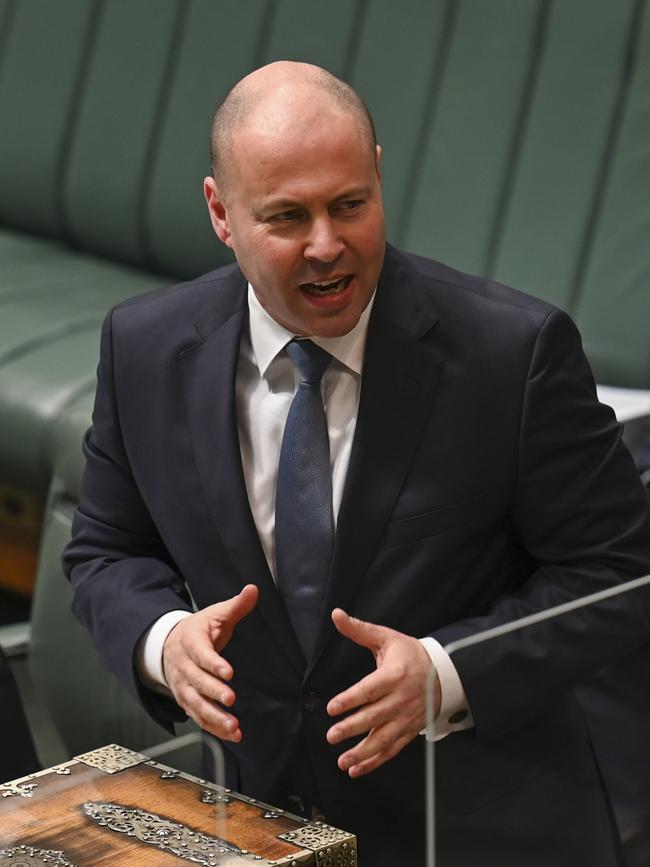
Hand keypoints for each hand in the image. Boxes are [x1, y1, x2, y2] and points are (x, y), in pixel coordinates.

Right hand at [162, 584, 258, 741]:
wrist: (169, 644)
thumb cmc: (199, 629)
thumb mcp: (216, 614)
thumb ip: (236, 605)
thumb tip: (253, 590)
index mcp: (190, 641)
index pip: (201, 653)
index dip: (213, 663)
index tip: (229, 672)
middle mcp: (183, 666)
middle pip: (196, 681)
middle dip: (213, 692)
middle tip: (230, 699)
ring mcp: (182, 686)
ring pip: (195, 704)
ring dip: (214, 717)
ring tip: (234, 726)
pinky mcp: (186, 701)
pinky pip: (198, 717)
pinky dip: (213, 727)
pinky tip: (232, 734)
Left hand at [326, 608, 439, 777]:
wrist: (444, 672)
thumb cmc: (410, 654)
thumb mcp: (387, 638)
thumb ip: (359, 630)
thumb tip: (336, 615)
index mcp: (394, 675)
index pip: (370, 690)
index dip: (351, 699)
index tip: (332, 708)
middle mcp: (401, 699)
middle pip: (375, 716)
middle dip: (352, 728)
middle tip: (332, 736)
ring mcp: (407, 717)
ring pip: (383, 738)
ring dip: (362, 752)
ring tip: (342, 761)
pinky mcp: (410, 730)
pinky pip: (392, 749)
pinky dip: (375, 761)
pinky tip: (357, 768)